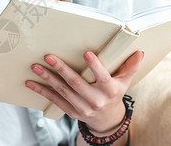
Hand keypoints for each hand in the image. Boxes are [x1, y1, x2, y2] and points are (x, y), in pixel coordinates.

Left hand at [25, 50, 143, 133]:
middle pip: (77, 84)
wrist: (107, 119)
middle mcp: (95, 100)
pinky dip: (42, 91)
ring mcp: (82, 107)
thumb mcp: (124, 81)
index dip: (95, 66)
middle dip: (62, 70)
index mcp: (109, 90)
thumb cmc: (114, 93)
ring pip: (63, 91)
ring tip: (36, 67)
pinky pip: (55, 100)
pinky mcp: (71, 111)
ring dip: (47, 79)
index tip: (87, 54)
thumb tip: (139, 51)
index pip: (103, 77)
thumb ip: (130, 66)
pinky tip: (31, 83)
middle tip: (49, 56)